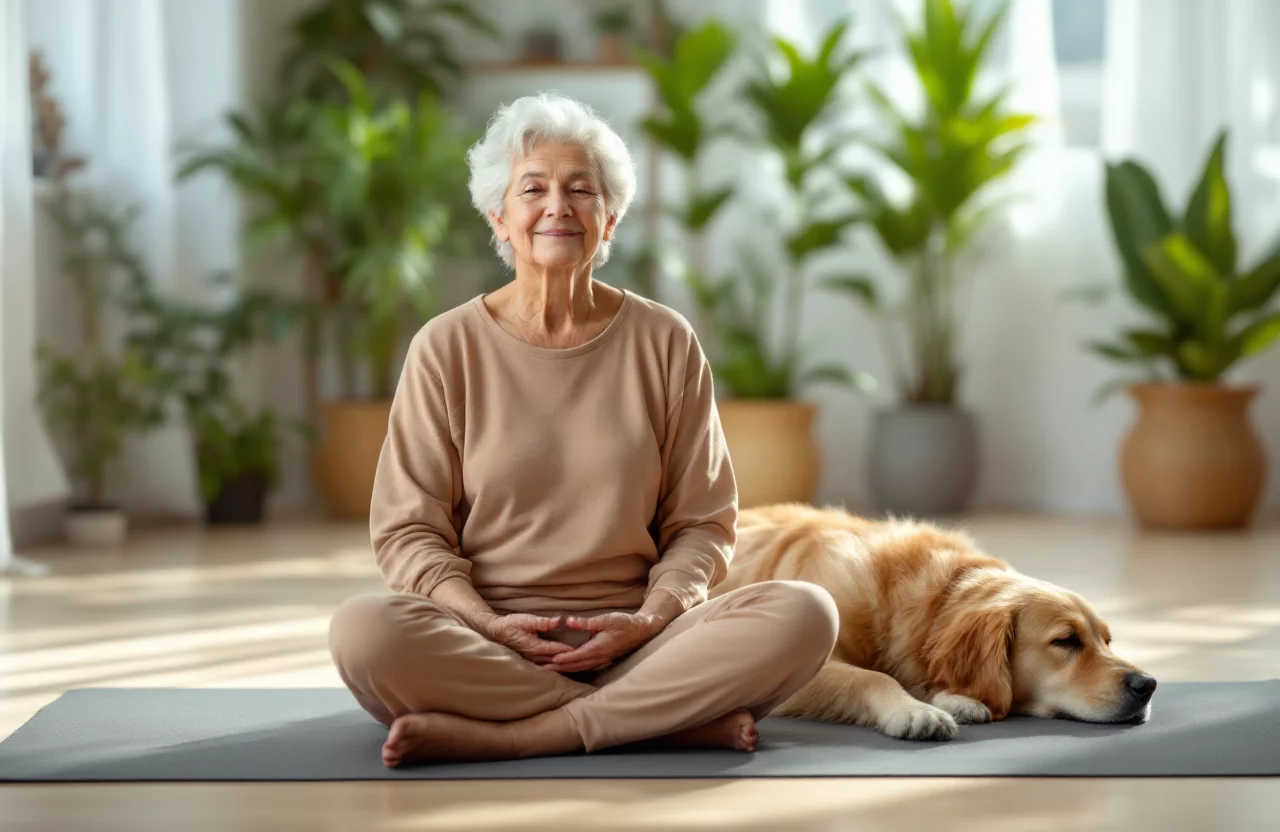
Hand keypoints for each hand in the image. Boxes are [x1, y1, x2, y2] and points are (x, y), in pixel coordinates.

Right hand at [475, 613, 575, 664]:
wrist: (496, 631)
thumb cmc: (511, 624)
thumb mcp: (527, 620)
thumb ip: (544, 622)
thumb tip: (560, 620)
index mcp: (535, 647)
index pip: (556, 650)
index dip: (569, 650)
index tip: (582, 649)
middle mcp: (534, 656)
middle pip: (555, 660)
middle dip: (568, 659)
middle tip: (583, 657)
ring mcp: (531, 659)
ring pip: (550, 665)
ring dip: (562, 664)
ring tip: (575, 663)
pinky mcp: (530, 659)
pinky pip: (545, 664)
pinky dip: (554, 664)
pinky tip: (561, 664)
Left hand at [548, 612, 663, 673]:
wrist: (641, 630)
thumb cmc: (624, 623)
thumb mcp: (605, 619)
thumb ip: (586, 622)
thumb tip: (568, 620)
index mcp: (599, 647)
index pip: (577, 655)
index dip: (564, 658)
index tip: (551, 660)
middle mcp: (601, 657)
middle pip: (577, 665)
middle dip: (561, 668)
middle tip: (544, 670)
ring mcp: (604, 660)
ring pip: (582, 668)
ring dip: (567, 670)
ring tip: (553, 671)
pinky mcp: (606, 660)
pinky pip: (589, 668)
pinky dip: (578, 669)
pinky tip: (572, 669)